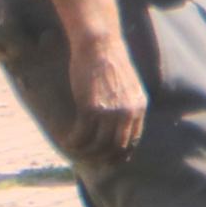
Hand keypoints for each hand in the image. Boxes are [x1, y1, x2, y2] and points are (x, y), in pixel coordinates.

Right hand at [65, 29, 146, 163]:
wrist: (100, 45)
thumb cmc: (109, 61)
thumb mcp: (127, 85)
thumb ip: (127, 103)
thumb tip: (120, 119)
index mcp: (139, 107)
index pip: (132, 140)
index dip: (120, 153)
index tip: (109, 160)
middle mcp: (128, 113)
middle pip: (116, 147)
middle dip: (102, 158)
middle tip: (89, 161)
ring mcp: (110, 112)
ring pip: (97, 145)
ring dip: (85, 152)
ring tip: (74, 151)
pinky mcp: (90, 108)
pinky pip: (82, 135)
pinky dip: (74, 142)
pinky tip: (67, 142)